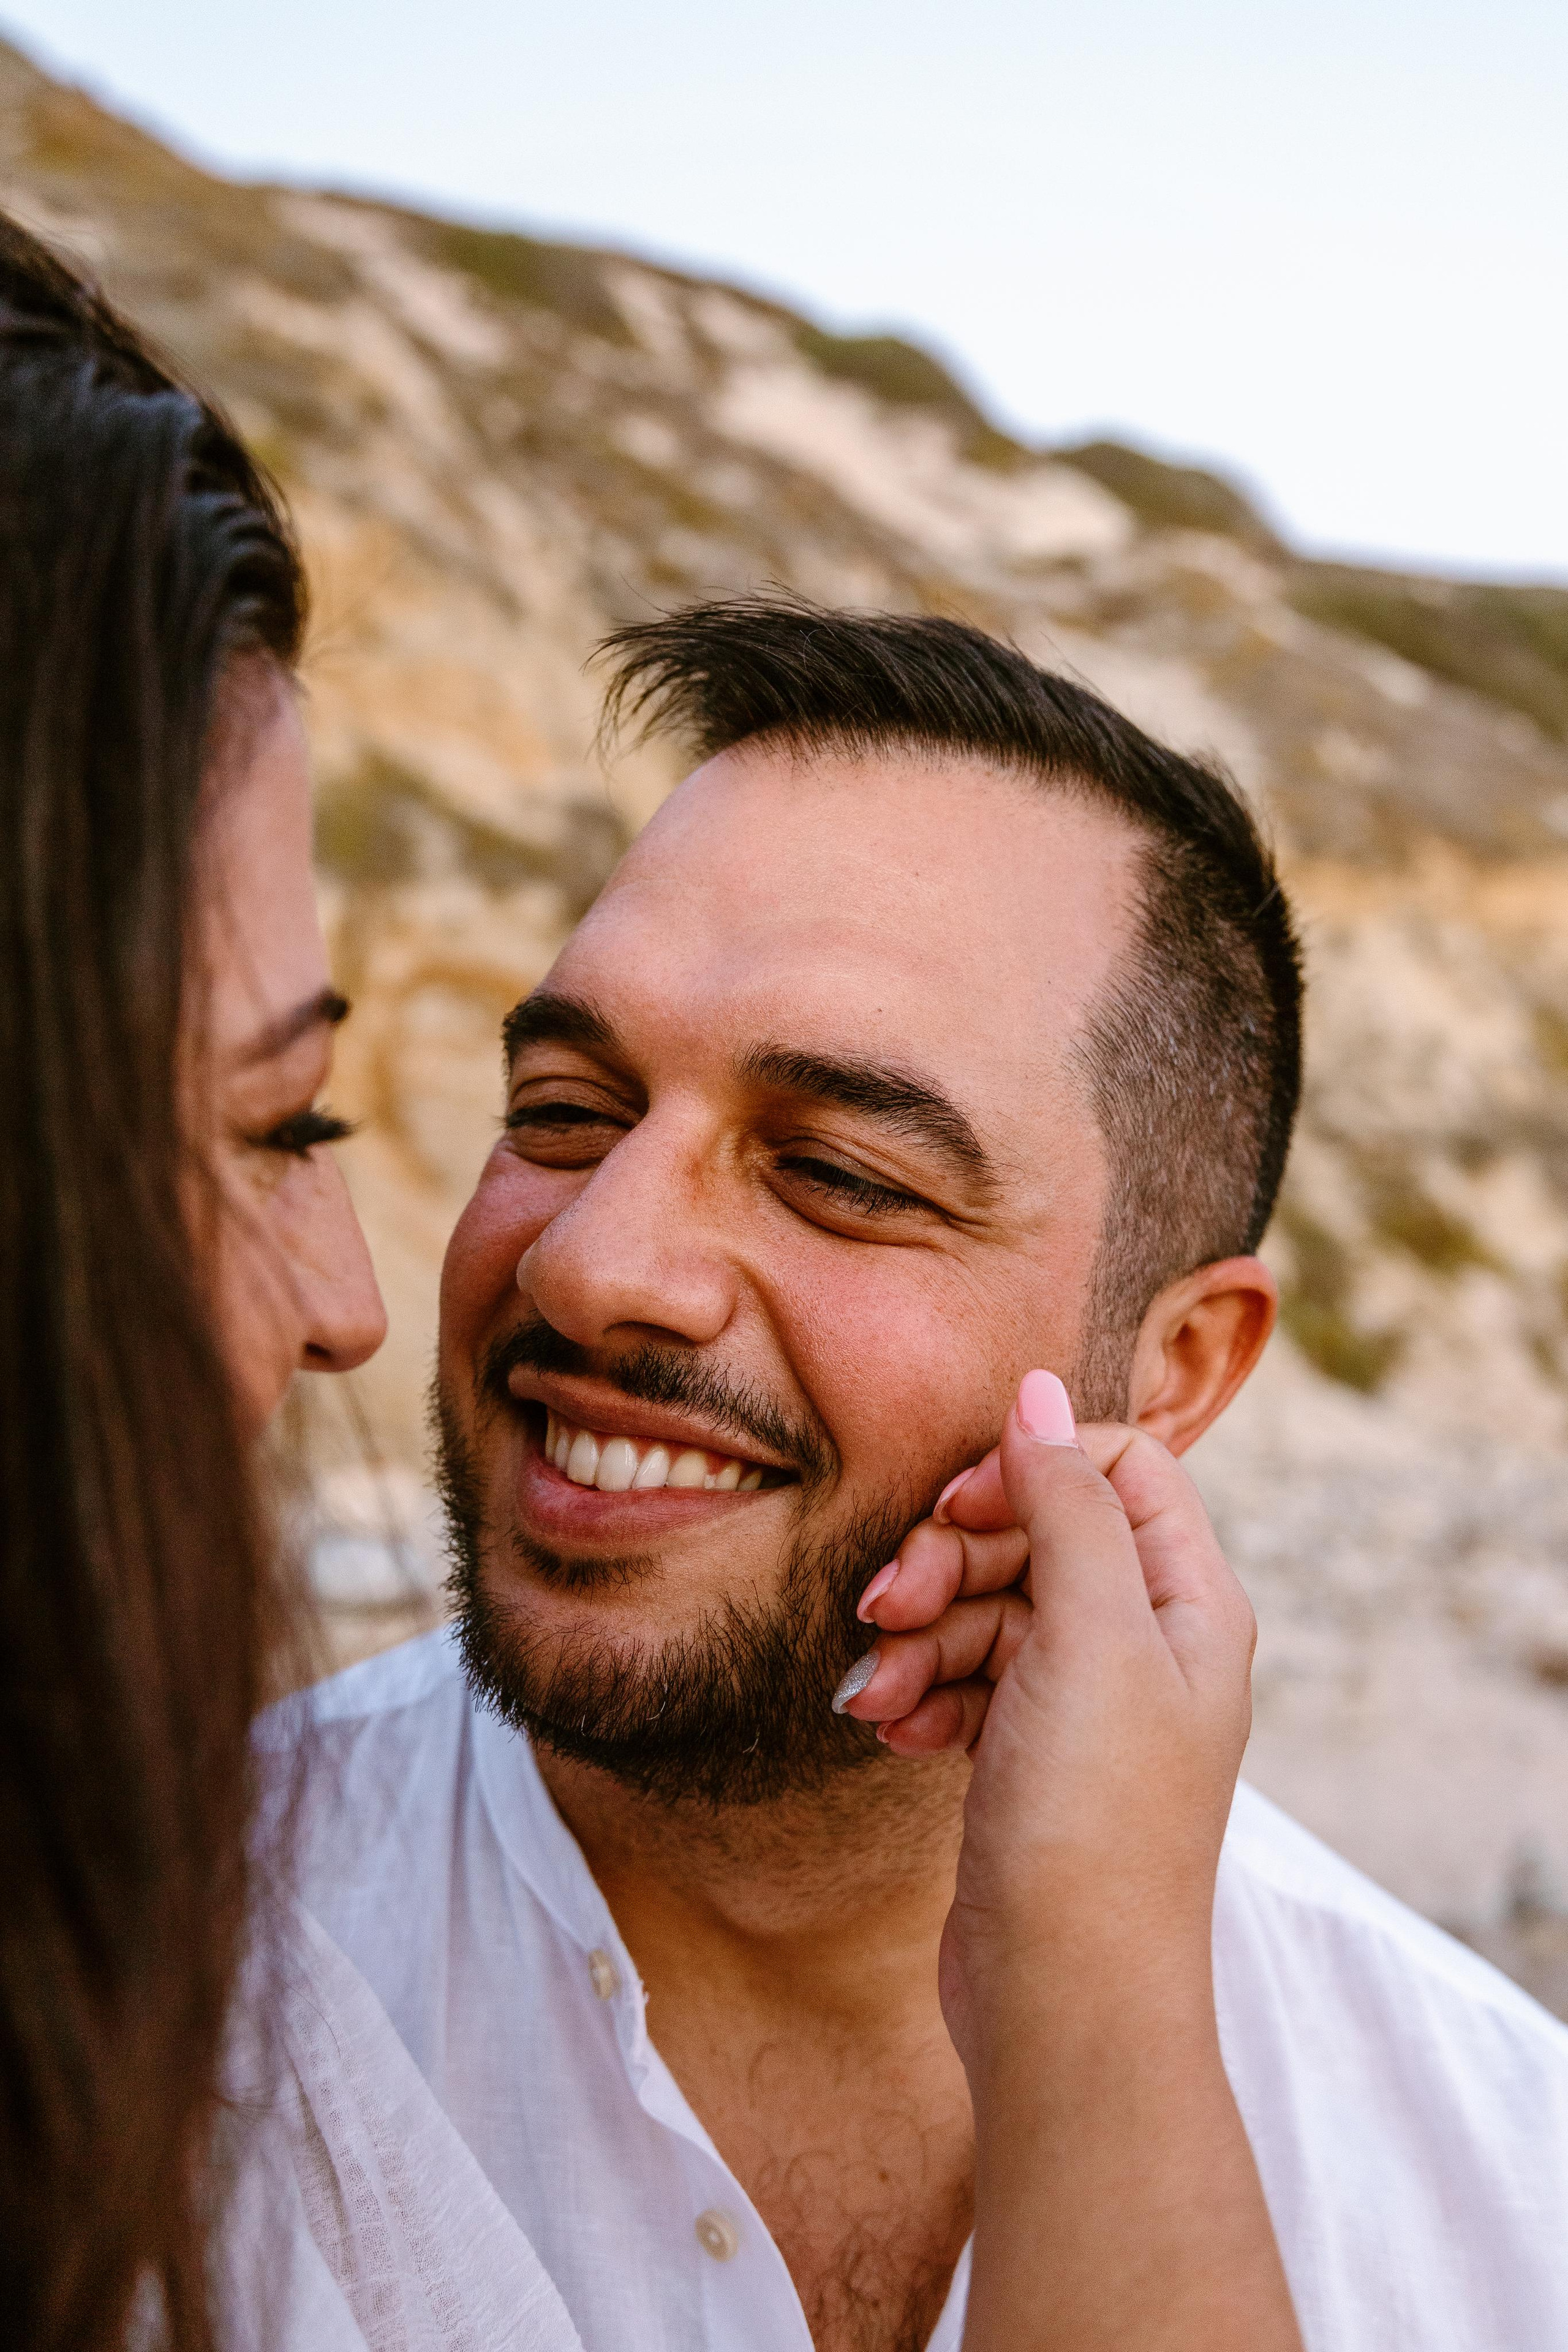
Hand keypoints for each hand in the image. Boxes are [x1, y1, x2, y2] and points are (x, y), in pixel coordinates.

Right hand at [837, 1371, 1298, 2351]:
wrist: (1064, 2004)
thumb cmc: (1095, 1824)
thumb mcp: (1089, 1636)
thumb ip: (1065, 1503)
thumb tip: (1040, 1386)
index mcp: (1191, 1602)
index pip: (1116, 1468)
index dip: (1027, 1468)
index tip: (955, 1506)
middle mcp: (1148, 1644)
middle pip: (1036, 1535)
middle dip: (949, 1560)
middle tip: (885, 1605)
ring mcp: (1085, 1705)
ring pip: (987, 1610)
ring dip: (920, 1637)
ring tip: (877, 1692)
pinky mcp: (1028, 1759)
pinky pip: (966, 1682)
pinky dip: (922, 1692)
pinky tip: (887, 1727)